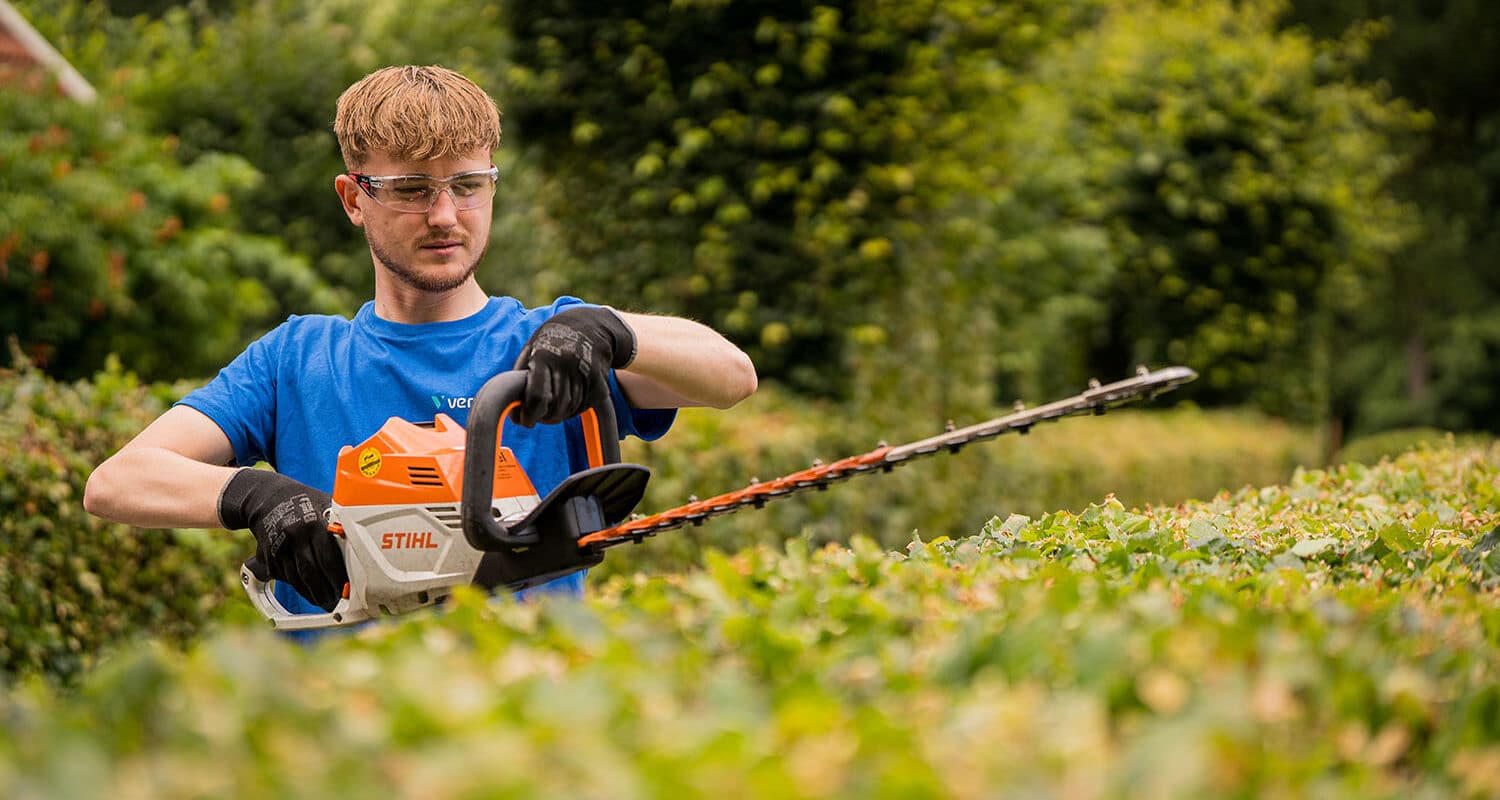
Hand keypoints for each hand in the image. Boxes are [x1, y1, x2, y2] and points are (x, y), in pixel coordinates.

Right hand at [219, 468, 347, 611]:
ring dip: (313, 594)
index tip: (349, 591)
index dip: (338, 578)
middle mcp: (295, 535)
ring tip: (327, 602)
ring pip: (297, 578)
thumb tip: (364, 549)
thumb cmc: (307, 504)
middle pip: (312, 572)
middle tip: (338, 602)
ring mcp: (279, 546)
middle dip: (326, 591)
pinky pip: (285, 577)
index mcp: (315, 523)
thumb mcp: (326, 507)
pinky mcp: (268, 555)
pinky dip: (299, 588)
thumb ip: (340, 527)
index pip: (329, 558)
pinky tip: (310, 593)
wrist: (268, 499)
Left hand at [512, 306, 635, 425]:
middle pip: (555, 408)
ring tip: (552, 406)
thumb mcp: (531, 349)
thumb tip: (512, 408)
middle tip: (538, 416)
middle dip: (544, 418)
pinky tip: (568, 400)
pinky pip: (584, 406)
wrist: (590, 327)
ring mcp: (585, 374)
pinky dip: (574, 409)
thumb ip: (520, 376)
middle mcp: (566, 365)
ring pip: (569, 410)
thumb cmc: (552, 341)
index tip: (525, 421)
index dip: (530, 415)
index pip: (538, 397)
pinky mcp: (599, 382)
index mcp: (543, 357)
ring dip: (559, 414)